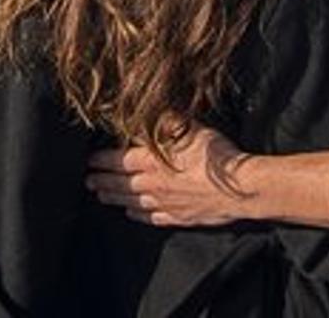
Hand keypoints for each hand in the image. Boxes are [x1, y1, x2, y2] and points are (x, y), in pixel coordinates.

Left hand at [84, 124, 251, 226]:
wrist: (240, 187)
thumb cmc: (215, 155)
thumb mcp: (188, 127)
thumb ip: (164, 120)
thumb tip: (144, 111)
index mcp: (151, 161)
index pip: (116, 160)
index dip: (101, 160)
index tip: (90, 160)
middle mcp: (152, 184)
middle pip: (119, 183)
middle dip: (101, 181)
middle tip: (87, 181)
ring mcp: (165, 203)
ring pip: (131, 201)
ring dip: (113, 198)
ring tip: (100, 197)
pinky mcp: (178, 217)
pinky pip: (151, 217)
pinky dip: (137, 214)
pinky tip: (131, 213)